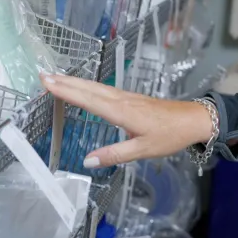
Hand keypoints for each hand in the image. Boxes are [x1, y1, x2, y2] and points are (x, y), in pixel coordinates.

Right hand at [41, 72, 213, 167]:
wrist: (194, 120)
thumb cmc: (171, 135)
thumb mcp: (143, 150)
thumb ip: (115, 155)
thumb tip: (87, 161)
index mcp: (122, 112)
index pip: (89, 100)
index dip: (67, 91)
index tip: (47, 83)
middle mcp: (122, 100)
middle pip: (90, 89)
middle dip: (66, 82)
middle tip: (43, 75)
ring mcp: (128, 97)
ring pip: (97, 87)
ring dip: (76, 82)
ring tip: (56, 78)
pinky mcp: (133, 99)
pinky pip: (105, 90)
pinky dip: (89, 87)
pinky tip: (84, 88)